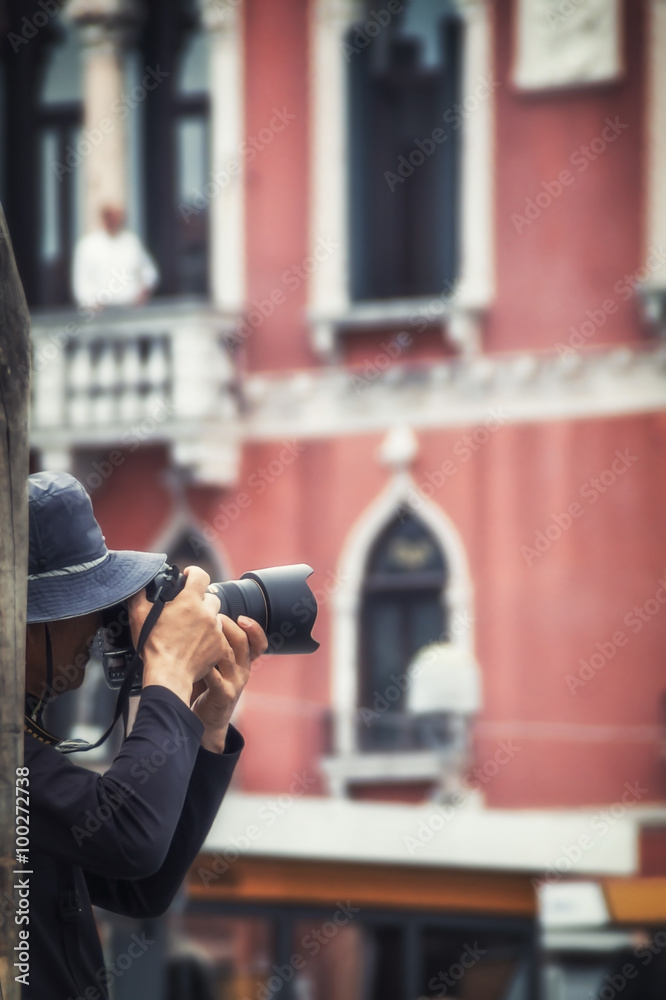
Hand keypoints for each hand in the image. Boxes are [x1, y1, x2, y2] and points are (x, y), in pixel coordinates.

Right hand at [128, 566, 227, 706]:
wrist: (169, 674)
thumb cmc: (153, 645)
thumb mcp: (139, 616)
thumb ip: (140, 595)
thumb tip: (139, 584)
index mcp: (190, 600)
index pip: (200, 575)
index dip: (194, 573)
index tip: (189, 575)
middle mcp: (207, 612)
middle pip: (211, 597)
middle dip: (201, 601)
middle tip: (188, 610)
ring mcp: (216, 630)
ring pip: (216, 618)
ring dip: (206, 621)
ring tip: (191, 631)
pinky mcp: (221, 647)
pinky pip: (219, 638)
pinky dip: (211, 640)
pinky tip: (197, 645)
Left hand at [190, 615, 266, 752]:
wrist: (208, 721)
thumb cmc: (208, 686)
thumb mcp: (218, 664)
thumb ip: (217, 644)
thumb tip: (204, 616)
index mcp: (244, 661)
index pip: (258, 643)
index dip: (254, 629)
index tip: (242, 618)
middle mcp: (243, 670)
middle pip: (243, 643)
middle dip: (230, 627)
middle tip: (215, 617)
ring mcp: (234, 683)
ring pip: (229, 656)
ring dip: (217, 641)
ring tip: (205, 630)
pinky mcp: (222, 695)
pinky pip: (215, 677)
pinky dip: (207, 665)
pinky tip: (197, 656)